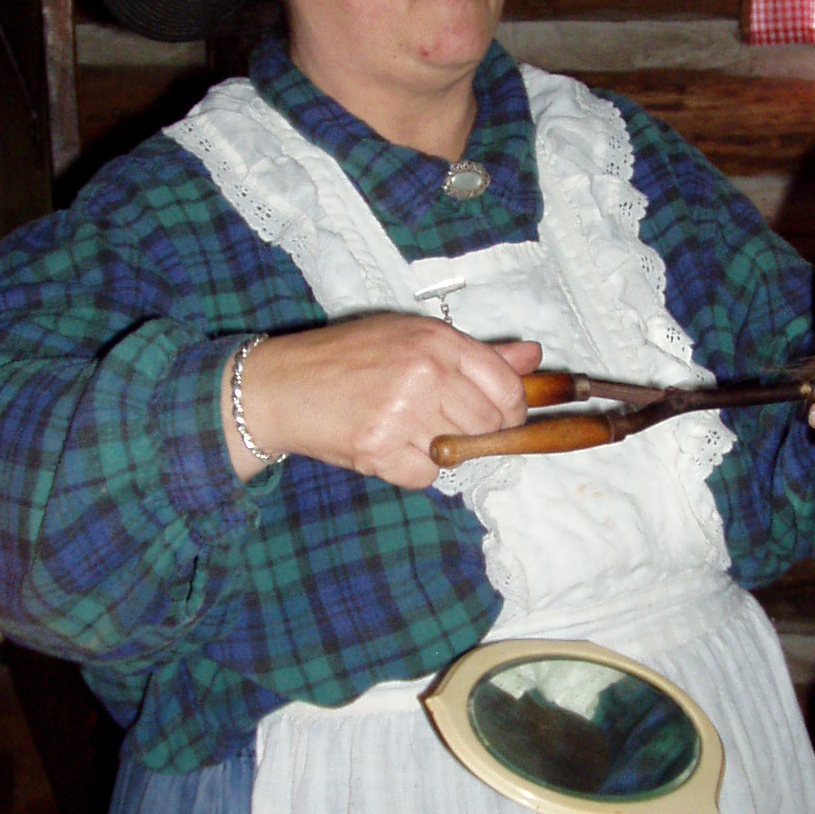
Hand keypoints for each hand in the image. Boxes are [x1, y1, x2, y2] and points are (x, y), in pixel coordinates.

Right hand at [226, 316, 541, 488]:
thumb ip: (477, 354)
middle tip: (438, 423)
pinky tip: (389, 446)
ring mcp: (403, 413)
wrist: (281, 385)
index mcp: (436, 341)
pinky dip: (413, 469)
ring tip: (407, 428)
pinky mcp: (380, 449)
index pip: (507, 386)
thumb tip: (533, 356)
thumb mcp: (411, 337)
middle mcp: (425, 373)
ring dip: (440, 449)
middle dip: (472, 432)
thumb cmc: (347, 358)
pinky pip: (427, 476)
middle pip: (488, 425)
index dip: (510, 410)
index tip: (497, 417)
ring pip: (459, 452)